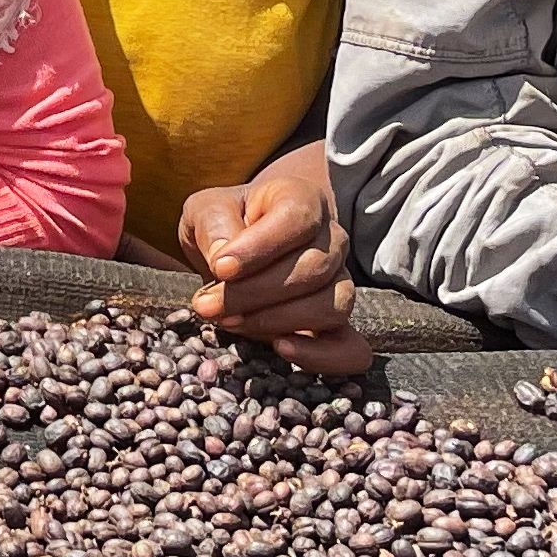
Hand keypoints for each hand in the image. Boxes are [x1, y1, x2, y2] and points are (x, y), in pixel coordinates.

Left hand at [174, 143, 374, 377]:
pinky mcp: (337, 325)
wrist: (235, 250)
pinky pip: (351, 348)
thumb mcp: (204, 211)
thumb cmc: (222, 224)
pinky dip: (322, 355)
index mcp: (302, 201)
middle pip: (312, 269)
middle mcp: (332, 240)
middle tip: (207, 305)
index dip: (260, 247)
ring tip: (229, 321)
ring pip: (330, 306)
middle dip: (254, 293)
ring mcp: (340, 283)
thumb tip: (224, 260)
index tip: (220, 267)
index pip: (296, 220)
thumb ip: (213, 225)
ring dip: (276, 321)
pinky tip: (280, 348)